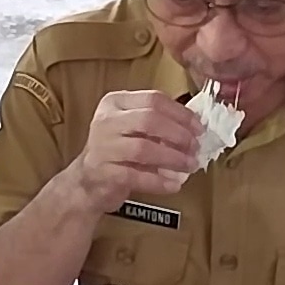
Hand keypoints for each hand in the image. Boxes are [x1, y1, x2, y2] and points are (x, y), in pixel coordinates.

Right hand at [62, 90, 204, 214]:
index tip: (198, 127)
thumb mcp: (132, 128)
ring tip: (189, 165)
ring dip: (172, 158)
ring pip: (144, 148)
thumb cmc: (116, 153)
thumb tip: (195, 127)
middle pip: (149, 120)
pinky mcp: (103, 172)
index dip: (181, 113)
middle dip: (179, 134)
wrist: (86, 183)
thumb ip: (158, 123)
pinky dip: (159, 181)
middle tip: (195, 147)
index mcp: (115, 103)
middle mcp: (106, 121)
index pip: (153, 99)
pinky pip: (136, 176)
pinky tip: (173, 184)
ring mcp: (102, 147)